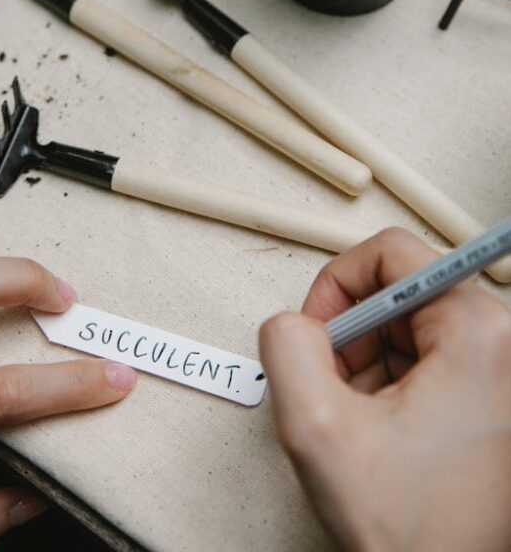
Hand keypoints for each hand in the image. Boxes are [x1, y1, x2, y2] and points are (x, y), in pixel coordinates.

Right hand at [259, 227, 510, 551]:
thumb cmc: (414, 530)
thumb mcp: (316, 428)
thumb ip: (286, 347)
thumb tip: (291, 322)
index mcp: (479, 332)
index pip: (390, 252)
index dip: (336, 286)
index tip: (318, 331)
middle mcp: (501, 343)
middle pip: (398, 292)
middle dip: (351, 337)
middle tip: (334, 389)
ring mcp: (500, 371)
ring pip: (407, 328)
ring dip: (367, 366)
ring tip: (360, 422)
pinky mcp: (492, 397)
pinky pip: (425, 361)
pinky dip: (389, 387)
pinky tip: (382, 432)